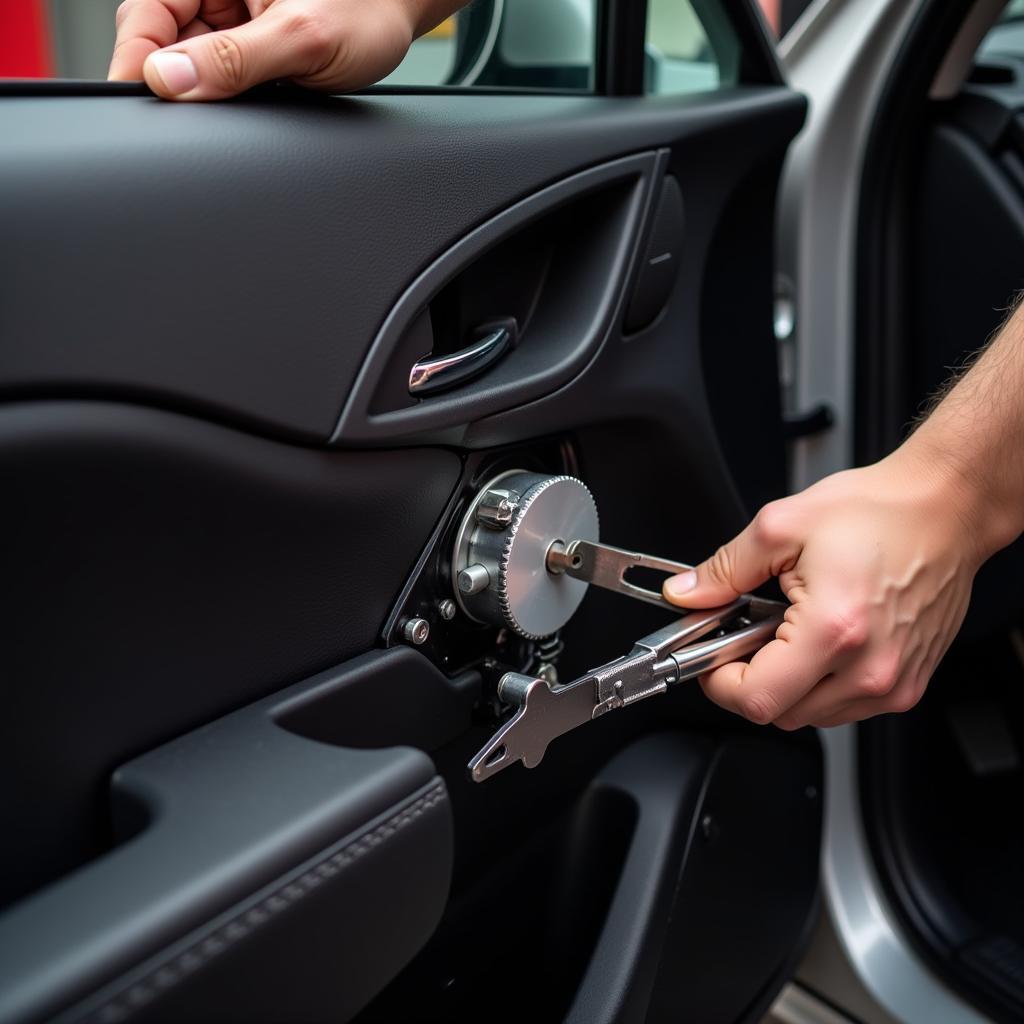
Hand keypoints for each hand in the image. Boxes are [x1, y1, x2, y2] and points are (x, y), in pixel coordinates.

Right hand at [108, 0, 425, 100]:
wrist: (403, 12)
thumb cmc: (368, 9)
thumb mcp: (302, 38)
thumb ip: (236, 60)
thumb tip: (171, 81)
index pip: (147, 13)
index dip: (135, 58)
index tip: (136, 100)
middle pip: (163, 41)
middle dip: (170, 81)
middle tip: (187, 119)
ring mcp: (232, 21)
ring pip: (191, 65)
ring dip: (203, 94)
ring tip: (239, 104)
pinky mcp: (251, 49)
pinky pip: (221, 77)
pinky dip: (226, 99)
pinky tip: (246, 109)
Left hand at [662, 450, 987, 728]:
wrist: (945, 509)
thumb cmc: (880, 512)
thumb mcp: (781, 526)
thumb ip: (724, 569)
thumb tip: (686, 594)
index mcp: (833, 631)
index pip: (756, 699)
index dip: (719, 683)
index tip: (712, 658)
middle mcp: (870, 669)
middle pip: (780, 714)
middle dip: (751, 679)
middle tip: (750, 633)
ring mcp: (894, 684)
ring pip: (812, 715)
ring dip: (788, 684)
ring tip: (791, 630)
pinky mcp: (908, 685)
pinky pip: (845, 707)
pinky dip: (821, 683)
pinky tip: (822, 639)